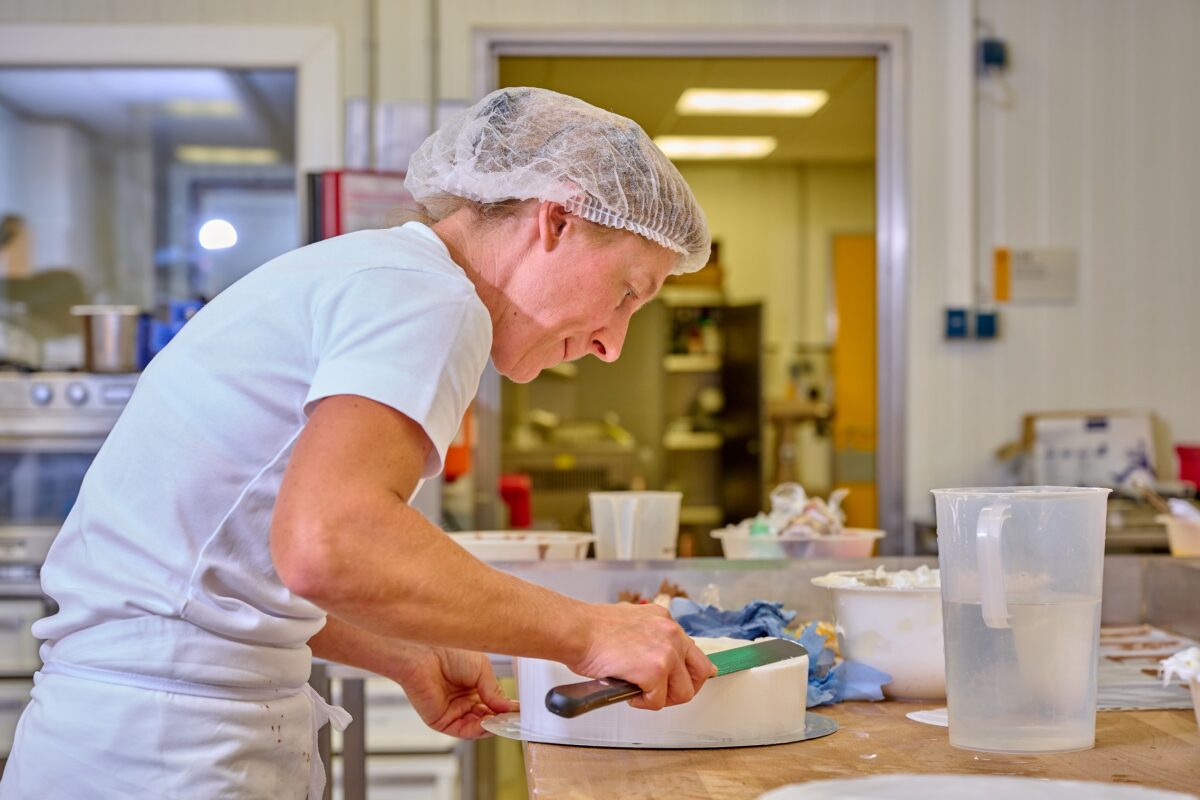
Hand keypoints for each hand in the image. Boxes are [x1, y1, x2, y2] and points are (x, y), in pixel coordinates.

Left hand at [394, 646, 517, 738]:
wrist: (425, 652)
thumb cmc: (448, 651)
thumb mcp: (482, 669)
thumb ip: (495, 691)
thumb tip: (509, 708)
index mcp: (472, 685)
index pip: (493, 703)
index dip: (506, 708)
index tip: (519, 712)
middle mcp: (462, 699)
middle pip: (487, 717)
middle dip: (501, 720)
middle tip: (514, 720)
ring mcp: (452, 711)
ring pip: (477, 727)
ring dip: (491, 726)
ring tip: (503, 721)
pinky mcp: (441, 720)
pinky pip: (463, 730)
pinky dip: (477, 730)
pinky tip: (487, 723)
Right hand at [570, 603, 715, 710]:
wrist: (576, 630)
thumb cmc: (592, 629)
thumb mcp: (631, 623)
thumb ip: (648, 637)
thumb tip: (652, 655)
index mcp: (664, 619)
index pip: (692, 650)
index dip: (685, 672)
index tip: (679, 681)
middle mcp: (671, 632)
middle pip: (701, 672)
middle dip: (683, 689)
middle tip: (663, 695)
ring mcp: (666, 652)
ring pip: (683, 692)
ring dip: (662, 698)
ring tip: (641, 694)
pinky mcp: (655, 670)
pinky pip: (658, 701)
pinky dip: (643, 703)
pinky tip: (628, 693)